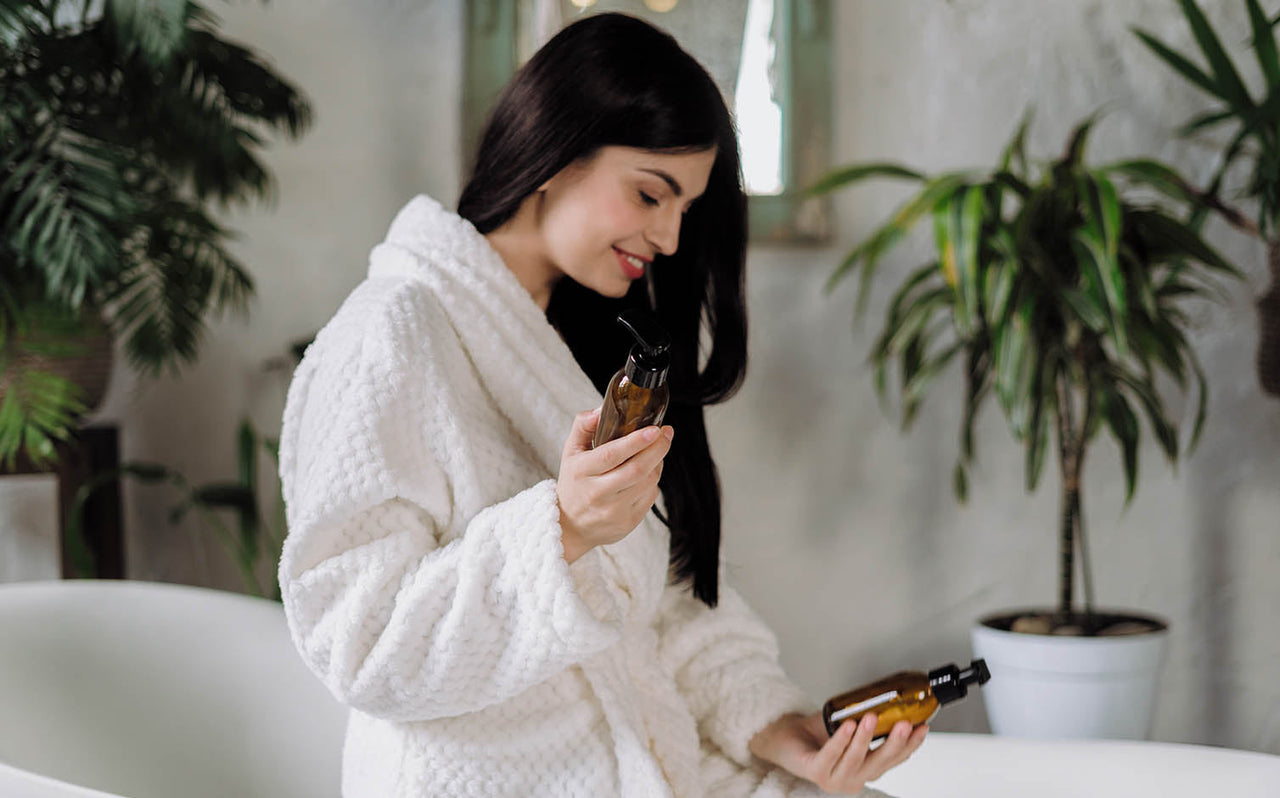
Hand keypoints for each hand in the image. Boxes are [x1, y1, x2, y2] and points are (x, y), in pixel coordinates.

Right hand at [556, 407, 672, 562]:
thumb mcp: (570, 452)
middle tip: (666, 432)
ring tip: (657, 449)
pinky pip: (651, 496)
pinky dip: (654, 479)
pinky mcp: (628, 522)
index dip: (636, 441)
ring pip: (648, 481)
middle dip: (658, 448)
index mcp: (581, 472)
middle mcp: (598, 493)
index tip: (654, 429)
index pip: (612, 455)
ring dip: (658, 461)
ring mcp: (614, 510)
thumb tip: (601, 409)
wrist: (571, 526)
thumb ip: (583, 426)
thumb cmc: (574, 482)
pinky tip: (649, 471)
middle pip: (637, 469)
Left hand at [747, 711, 927, 794]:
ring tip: (872, 718)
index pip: (895, 760)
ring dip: (865, 739)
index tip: (922, 726)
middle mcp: (853, 778)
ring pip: (855, 760)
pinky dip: (840, 741)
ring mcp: (834, 779)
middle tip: (904, 724)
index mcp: (866, 769)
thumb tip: (896, 698)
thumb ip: (873, 721)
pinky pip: (830, 756)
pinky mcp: (814, 771)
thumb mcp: (852, 725)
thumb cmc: (817, 733)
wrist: (784, 736)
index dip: (911, 745)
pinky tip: (847, 726)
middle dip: (894, 743)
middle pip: (880, 763)